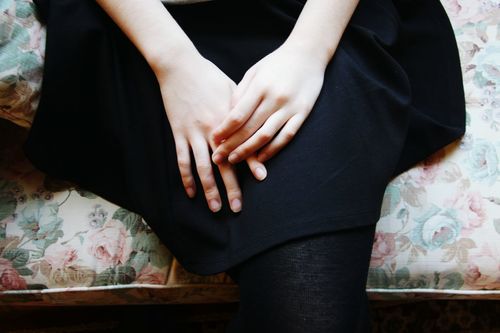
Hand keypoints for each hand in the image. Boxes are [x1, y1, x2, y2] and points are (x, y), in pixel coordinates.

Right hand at [155, 52, 267, 212]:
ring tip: (215, 208)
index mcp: (229, 119)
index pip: (243, 145)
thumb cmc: (209, 76)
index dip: (252, 163)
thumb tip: (256, 124)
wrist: (180, 66)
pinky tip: (191, 193)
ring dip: (209, 189)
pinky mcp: (178, 133)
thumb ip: (243, 111)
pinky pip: (182, 160)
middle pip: (224, 164)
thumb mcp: (232, 90)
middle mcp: (213, 130)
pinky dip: (186, 178)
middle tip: (237, 207)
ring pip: (202, 168)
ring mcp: (194, 133)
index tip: (262, 178)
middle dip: (231, 188)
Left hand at [209, 42, 325, 164]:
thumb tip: (227, 117)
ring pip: (266, 135)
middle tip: (218, 157)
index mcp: (260, 86)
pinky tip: (260, 158)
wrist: (308, 53)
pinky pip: (286, 136)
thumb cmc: (276, 63)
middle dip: (231, 145)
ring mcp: (290, 107)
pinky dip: (272, 149)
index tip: (213, 140)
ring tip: (234, 160)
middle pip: (249, 128)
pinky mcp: (302, 113)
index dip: (224, 130)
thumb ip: (241, 93)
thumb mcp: (254, 71)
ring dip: (248, 151)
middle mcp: (275, 98)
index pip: (238, 114)